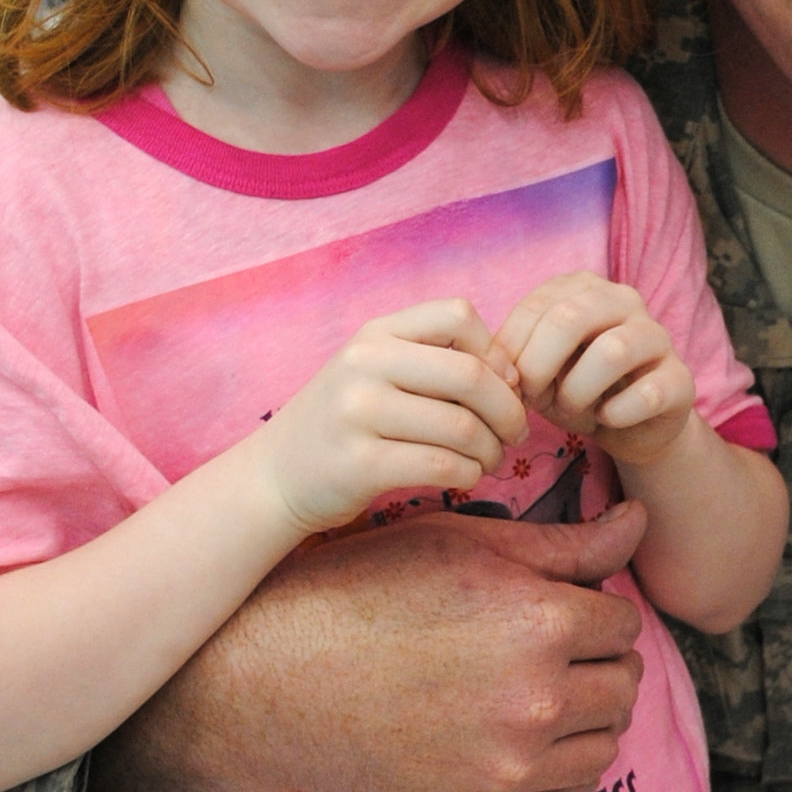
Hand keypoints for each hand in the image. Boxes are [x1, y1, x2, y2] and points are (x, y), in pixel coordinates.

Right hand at [83, 498, 651, 791]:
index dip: (593, 610)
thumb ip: (565, 544)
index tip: (558, 609)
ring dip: (586, 718)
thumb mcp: (461, 545)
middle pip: (625, 685)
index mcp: (539, 623)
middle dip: (598, 663)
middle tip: (551, 652)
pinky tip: (514, 740)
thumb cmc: (364, 591)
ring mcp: (508, 769)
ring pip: (605, 746)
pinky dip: (553, 770)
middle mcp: (535, 703)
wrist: (272, 679)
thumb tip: (642, 520)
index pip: (623, 622)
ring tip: (537, 695)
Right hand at [256, 300, 524, 530]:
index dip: (495, 351)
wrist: (276, 475)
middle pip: (470, 375)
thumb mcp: (376, 371)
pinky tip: (466, 476)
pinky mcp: (360, 464)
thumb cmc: (345, 422)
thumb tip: (513, 375)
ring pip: (463, 428)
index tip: (503, 385)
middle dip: (509, 410)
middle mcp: (364, 365)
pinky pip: (442, 465)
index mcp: (376, 334)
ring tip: (490, 460)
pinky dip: (469, 474)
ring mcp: (358, 414)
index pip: (458, 314)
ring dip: (492, 450)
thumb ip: (435, 361)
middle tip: (515, 433)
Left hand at [495, 276, 695, 468]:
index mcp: (584, 289)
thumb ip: (515, 360)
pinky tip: (607, 419)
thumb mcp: (538, 372)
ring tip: (571, 409)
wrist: (631, 426)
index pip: (537, 305)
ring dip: (578, 390)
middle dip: (539, 365)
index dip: (512, 349)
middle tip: (531, 398)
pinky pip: (649, 393)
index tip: (505, 385)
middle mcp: (625, 301)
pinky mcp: (680, 379)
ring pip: (612, 351)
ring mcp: (658, 337)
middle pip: (571, 318)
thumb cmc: (577, 389)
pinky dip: (617, 413)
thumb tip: (495, 369)